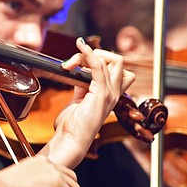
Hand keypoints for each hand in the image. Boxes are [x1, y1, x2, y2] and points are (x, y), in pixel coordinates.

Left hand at [44, 39, 126, 168]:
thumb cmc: (72, 125)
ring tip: (69, 64)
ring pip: (109, 60)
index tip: (75, 64)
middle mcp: (114, 92)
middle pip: (117, 61)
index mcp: (110, 94)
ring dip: (86, 55)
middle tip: (74, 63)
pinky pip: (99, 65)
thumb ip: (81, 86)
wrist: (71, 140)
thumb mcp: (78, 100)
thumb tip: (76, 72)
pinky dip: (88, 53)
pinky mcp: (102, 94)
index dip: (96, 60)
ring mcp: (110, 93)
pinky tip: (80, 46)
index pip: (114, 68)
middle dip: (96, 54)